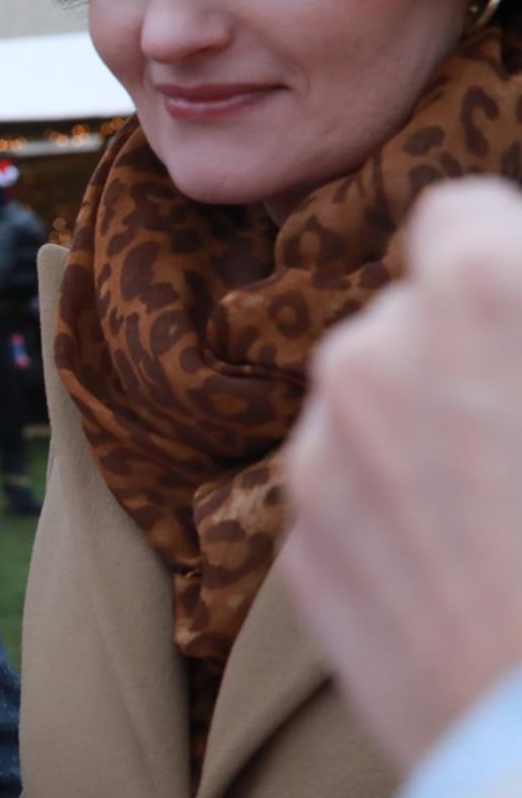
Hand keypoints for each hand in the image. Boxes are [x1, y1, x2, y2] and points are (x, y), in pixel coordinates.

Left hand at [283, 178, 521, 771]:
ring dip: (423, 440)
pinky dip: (394, 524)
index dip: (500, 260)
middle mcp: (371, 357)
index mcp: (476, 293)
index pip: (457, 215)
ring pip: (366, 414)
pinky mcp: (296, 555)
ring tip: (507, 523)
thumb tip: (506, 312)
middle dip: (463, 358)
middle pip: (406, 319)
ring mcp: (319, 460)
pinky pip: (345, 504)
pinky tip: (469, 582)